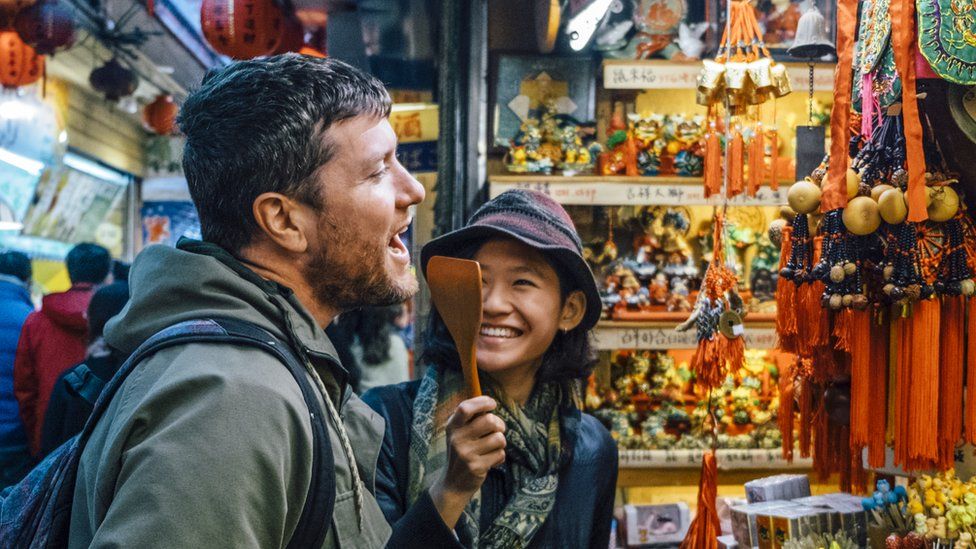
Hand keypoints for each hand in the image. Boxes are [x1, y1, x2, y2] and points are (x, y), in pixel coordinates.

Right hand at [429, 396, 505, 527]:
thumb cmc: (462, 453)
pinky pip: (500, 454)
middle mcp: (457, 438)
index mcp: (452, 426)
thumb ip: (471, 420)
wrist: (453, 484)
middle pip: (490, 420)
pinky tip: (490, 461)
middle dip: (500, 424)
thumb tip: (490, 404)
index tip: (492, 404)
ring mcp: (466, 453)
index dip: (482, 402)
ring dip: (501, 443)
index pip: (465, 408)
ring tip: (492, 448)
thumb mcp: (458, 434)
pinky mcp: (476, 467)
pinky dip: (499, 457)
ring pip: (498, 438)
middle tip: (498, 430)